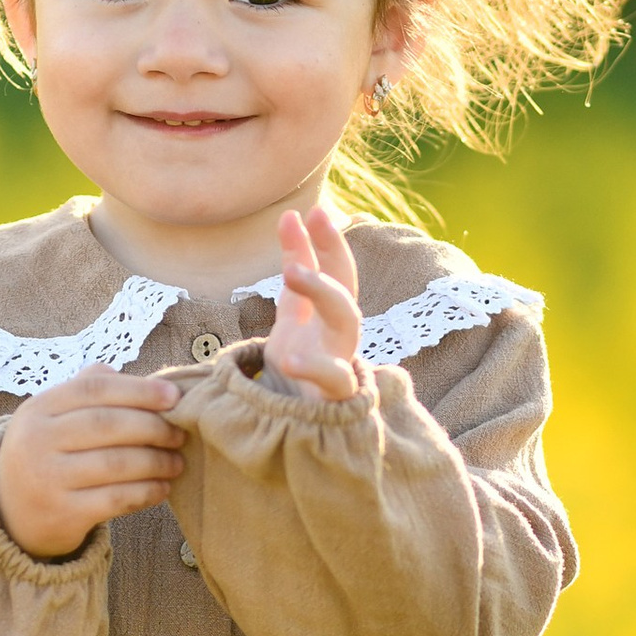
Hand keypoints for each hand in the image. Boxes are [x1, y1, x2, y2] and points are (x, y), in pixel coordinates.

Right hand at [0, 366, 183, 557]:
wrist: (8, 515)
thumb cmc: (45, 456)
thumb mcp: (50, 418)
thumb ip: (85, 389)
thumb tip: (133, 375)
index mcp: (38, 409)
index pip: (95, 389)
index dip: (139, 389)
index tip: (174, 396)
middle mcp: (37, 441)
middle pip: (108, 425)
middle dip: (154, 427)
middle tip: (179, 434)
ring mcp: (48, 478)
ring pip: (116, 463)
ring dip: (156, 462)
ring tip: (176, 462)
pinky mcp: (63, 513)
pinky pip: (116, 498)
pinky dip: (146, 492)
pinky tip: (162, 489)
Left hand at [265, 204, 365, 398]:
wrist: (302, 425)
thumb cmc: (302, 365)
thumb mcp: (292, 313)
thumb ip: (295, 269)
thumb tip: (291, 216)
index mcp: (328, 314)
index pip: (333, 269)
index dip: (323, 240)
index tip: (306, 210)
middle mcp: (339, 334)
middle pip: (345, 287)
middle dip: (333, 253)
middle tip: (315, 219)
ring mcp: (339, 363)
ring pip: (347, 322)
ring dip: (323, 292)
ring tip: (292, 271)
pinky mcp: (334, 397)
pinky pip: (333, 380)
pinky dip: (313, 368)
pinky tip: (288, 358)